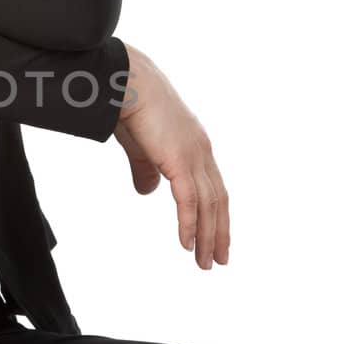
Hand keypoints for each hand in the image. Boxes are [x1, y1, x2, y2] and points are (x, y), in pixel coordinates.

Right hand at [113, 43, 229, 269]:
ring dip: (207, 236)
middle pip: (218, 200)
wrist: (124, 81)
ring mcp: (193, 155)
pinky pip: (190, 200)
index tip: (214, 238)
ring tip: (204, 262)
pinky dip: (190, 224)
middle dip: (219, 232)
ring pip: (208, 204)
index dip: (216, 215)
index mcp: (195, 146)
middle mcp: (201, 151)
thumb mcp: (140, 145)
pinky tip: (187, 244)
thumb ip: (146, 169)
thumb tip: (148, 192)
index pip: (213, 187)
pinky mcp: (179, 159)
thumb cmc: (128, 105)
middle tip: (217, 259)